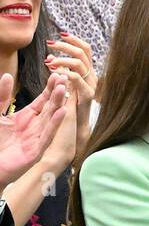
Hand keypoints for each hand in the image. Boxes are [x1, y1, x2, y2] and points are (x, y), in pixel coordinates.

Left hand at [0, 72, 67, 186]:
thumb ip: (2, 96)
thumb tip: (7, 75)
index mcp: (27, 117)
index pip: (42, 100)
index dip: (49, 88)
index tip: (57, 74)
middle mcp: (35, 126)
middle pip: (49, 107)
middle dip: (57, 93)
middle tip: (65, 77)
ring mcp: (37, 138)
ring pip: (51, 119)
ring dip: (58, 104)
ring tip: (64, 90)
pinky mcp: (36, 151)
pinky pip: (47, 135)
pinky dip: (54, 124)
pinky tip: (61, 112)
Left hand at [45, 32, 94, 154]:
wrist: (76, 129)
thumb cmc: (70, 108)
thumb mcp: (67, 87)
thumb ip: (63, 73)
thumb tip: (52, 57)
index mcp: (87, 73)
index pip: (85, 50)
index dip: (75, 40)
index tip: (61, 34)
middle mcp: (91, 77)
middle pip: (83, 53)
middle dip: (65, 46)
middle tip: (50, 44)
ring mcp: (91, 87)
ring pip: (80, 64)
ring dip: (63, 59)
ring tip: (49, 62)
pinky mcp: (87, 97)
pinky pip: (78, 80)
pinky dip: (65, 74)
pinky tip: (54, 74)